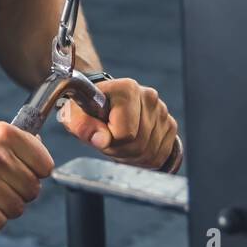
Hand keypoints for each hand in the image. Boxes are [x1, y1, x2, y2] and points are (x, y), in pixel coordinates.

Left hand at [58, 77, 180, 170]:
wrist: (105, 102)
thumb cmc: (90, 108)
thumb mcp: (75, 114)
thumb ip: (83, 125)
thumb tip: (101, 139)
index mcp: (128, 89)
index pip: (124, 133)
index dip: (109, 140)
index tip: (100, 131)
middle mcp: (149, 97)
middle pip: (138, 144)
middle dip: (120, 150)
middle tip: (108, 139)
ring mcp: (162, 111)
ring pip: (149, 152)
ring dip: (131, 155)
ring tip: (119, 140)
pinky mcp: (170, 125)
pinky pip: (160, 154)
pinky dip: (144, 157)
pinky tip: (132, 145)